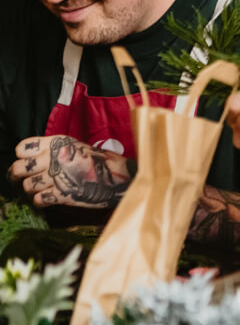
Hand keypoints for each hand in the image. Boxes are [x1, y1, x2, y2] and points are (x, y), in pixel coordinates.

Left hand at [7, 135, 134, 207]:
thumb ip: (55, 150)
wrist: (118, 176)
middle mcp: (54, 158)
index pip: (22, 148)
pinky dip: (41, 201)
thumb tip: (34, 158)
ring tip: (40, 189)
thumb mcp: (76, 146)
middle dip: (16, 175)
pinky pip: (38, 200)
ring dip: (31, 190)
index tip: (27, 161)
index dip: (22, 156)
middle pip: (18, 168)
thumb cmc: (98, 161)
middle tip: (20, 179)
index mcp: (57, 143)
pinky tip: (48, 198)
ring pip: (27, 186)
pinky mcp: (62, 195)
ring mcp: (58, 177)